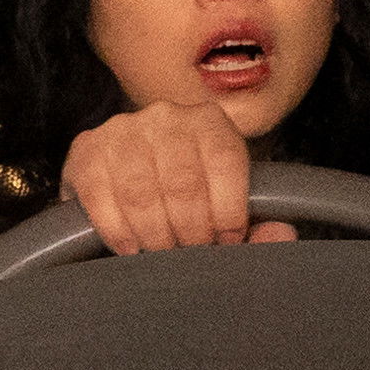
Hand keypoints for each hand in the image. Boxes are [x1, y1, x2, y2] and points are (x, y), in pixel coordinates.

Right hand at [60, 102, 305, 255]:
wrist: (131, 181)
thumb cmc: (187, 198)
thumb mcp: (226, 207)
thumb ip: (259, 227)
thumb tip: (283, 234)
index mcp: (209, 121)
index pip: (225, 161)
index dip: (228, 212)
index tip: (226, 242)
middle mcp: (165, 115)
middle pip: (182, 183)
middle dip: (190, 232)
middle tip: (190, 255)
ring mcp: (122, 129)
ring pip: (140, 193)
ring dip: (153, 235)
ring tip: (161, 254)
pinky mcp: (85, 150)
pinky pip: (99, 197)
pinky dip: (117, 231)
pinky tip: (130, 247)